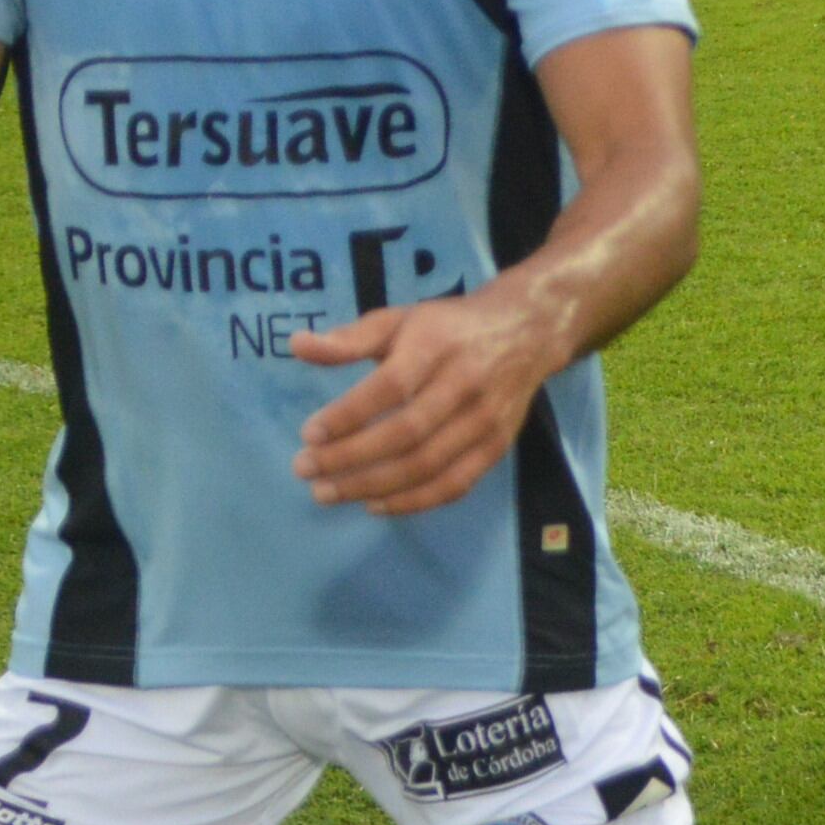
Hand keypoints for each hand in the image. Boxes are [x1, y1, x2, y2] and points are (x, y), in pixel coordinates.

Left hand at [290, 290, 566, 515]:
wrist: (528, 332)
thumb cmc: (449, 328)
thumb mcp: (401, 320)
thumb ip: (351, 338)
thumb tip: (297, 345)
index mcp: (437, 346)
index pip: (391, 387)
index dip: (349, 415)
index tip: (308, 433)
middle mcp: (465, 385)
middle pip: (407, 433)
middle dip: (351, 457)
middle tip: (305, 470)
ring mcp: (486, 420)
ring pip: (428, 465)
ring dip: (374, 485)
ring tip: (327, 492)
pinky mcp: (497, 446)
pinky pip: (455, 484)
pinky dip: (413, 501)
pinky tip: (374, 503)